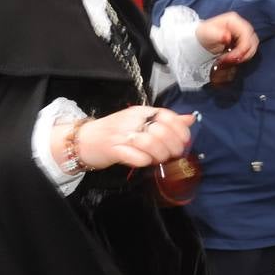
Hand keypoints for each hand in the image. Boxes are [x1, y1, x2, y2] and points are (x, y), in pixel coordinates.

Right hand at [63, 107, 194, 171]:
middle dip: (172, 147)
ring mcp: (121, 134)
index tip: (183, 142)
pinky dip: (144, 161)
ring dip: (159, 155)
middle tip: (170, 155)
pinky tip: (144, 162)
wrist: (84, 140)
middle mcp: (132, 120)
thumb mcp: (141, 123)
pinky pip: (136, 156)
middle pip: (162, 131)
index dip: (180, 131)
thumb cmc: (116, 133)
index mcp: (141, 112)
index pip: (168, 116)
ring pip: (151, 143)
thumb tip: (190, 119)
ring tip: (157, 159)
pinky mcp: (112, 149)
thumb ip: (166, 122)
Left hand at [195, 11, 258, 64]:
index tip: (234, 57)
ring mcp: (244, 32)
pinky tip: (235, 59)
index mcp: (234, 20)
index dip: (243, 47)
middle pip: (252, 40)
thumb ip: (218, 35)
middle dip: (245, 53)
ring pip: (253, 45)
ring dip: (245, 55)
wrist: (202, 39)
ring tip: (232, 60)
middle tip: (232, 60)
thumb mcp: (207, 33)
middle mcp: (241, 24)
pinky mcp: (244, 39)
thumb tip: (228, 37)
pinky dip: (244, 55)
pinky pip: (250, 49)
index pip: (247, 34)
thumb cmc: (204, 34)